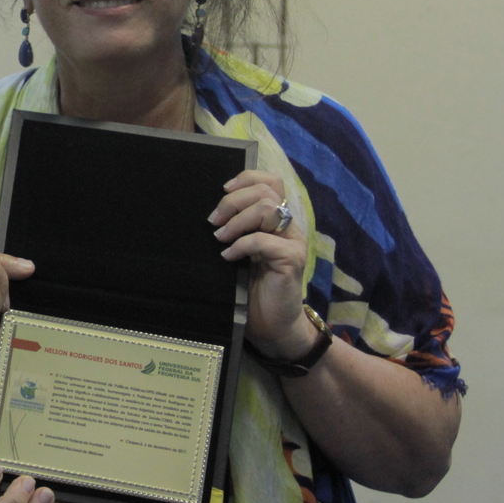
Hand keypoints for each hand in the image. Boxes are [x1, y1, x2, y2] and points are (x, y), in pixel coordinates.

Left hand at [208, 171, 314, 358]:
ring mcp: (293, 242)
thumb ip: (236, 229)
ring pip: (267, 210)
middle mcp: (289, 227)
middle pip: (266, 192)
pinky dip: (241, 245)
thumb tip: (210, 213)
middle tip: (213, 222)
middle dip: (234, 202)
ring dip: (237, 221)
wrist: (272, 324)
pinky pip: (264, 241)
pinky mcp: (292, 260)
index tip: (223, 190)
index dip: (247, 178)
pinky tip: (229, 257)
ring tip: (220, 238)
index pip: (271, 182)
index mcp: (277, 221)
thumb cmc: (252, 289)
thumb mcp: (240, 252)